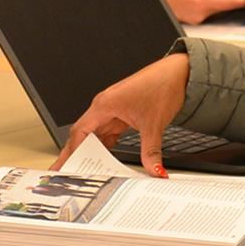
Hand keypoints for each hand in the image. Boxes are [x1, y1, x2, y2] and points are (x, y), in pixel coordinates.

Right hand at [53, 53, 188, 174]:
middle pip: (83, 134)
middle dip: (75, 154)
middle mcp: (105, 106)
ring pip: (96, 134)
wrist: (179, 73)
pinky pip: (109, 132)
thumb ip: (151, 151)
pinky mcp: (122, 112)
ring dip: (91, 151)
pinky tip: (106, 158)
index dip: (72, 152)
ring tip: (85, 170)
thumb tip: (154, 170)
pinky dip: (106, 146)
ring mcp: (113, 109)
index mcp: (104, 105)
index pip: (80, 132)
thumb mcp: (154, 124)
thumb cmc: (163, 86)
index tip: (65, 167)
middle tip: (65, 172)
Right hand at [153, 0, 244, 23]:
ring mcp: (195, 20)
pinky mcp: (190, 22)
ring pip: (213, 10)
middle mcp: (200, 14)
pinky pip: (203, 13)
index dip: (239, 0)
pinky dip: (203, 5)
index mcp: (202, 1)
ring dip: (212, 1)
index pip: (228, 3)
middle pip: (221, 7)